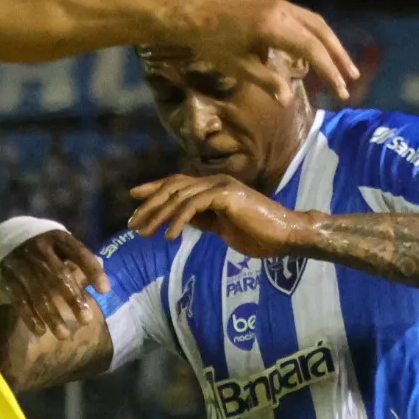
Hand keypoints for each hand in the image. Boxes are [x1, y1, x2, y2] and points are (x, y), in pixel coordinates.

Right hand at [0, 228, 111, 338]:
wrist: (5, 241)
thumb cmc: (44, 249)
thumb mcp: (61, 247)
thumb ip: (80, 261)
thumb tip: (104, 280)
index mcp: (57, 237)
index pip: (79, 253)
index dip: (92, 271)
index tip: (105, 291)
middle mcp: (38, 248)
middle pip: (59, 276)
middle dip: (74, 299)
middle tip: (86, 320)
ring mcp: (21, 263)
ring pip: (39, 293)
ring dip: (52, 316)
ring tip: (64, 336)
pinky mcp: (7, 277)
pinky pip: (19, 300)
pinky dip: (29, 317)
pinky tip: (40, 332)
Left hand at [126, 174, 314, 258]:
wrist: (286, 236)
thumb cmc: (259, 234)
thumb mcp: (222, 228)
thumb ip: (203, 220)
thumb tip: (180, 220)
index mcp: (213, 188)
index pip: (177, 184)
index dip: (153, 189)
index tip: (133, 198)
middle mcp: (215, 181)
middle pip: (172, 188)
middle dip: (149, 204)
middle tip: (132, 222)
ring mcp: (221, 186)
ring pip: (179, 196)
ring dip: (158, 215)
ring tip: (143, 232)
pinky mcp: (226, 196)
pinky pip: (194, 206)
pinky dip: (179, 220)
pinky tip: (169, 236)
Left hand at [186, 0, 358, 100]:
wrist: (199, 16)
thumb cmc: (215, 44)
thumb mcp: (239, 68)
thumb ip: (267, 81)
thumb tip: (288, 100)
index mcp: (275, 27)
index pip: (312, 50)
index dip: (329, 71)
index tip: (340, 90)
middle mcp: (284, 12)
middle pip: (322, 34)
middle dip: (339, 58)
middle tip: (352, 80)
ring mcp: (282, 6)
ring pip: (317, 24)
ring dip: (333, 45)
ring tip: (344, 67)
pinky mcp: (278, 6)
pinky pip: (307, 20)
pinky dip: (318, 36)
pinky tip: (320, 53)